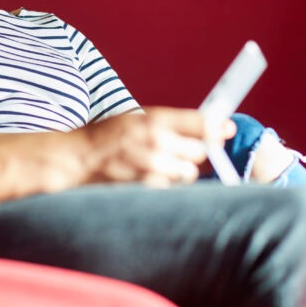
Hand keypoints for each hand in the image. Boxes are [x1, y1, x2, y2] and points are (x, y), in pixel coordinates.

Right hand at [79, 108, 234, 187]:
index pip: (200, 123)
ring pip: (187, 172)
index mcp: (155, 118)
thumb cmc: (107, 137)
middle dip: (192, 152)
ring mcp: (153, 166)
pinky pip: (171, 188)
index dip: (218, 127)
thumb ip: (168, 123)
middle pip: (199, 151)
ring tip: (157, 165)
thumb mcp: (136, 118)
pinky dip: (165, 185)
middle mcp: (157, 141)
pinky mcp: (147, 186)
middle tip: (176, 151)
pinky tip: (148, 177)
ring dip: (179, 171)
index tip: (227, 129)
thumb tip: (207, 128)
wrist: (78, 158)